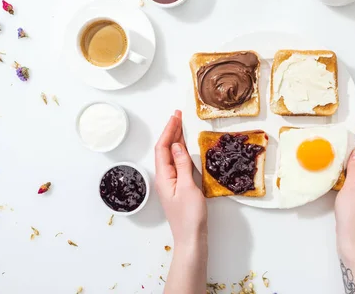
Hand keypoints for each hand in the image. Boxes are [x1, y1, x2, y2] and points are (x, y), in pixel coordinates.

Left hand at [155, 110, 206, 248]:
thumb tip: (177, 145)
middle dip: (172, 131)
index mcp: (164, 176)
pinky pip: (179, 164)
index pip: (162, 148)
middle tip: (179, 116)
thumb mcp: (188, 187)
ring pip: (172, 156)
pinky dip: (182, 152)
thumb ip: (182, 165)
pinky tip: (188, 148)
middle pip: (165, 150)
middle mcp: (165, 178)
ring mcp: (172, 183)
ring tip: (183, 126)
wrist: (191, 238)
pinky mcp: (179, 187)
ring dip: (176, 140)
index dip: (168, 130)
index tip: (176, 117)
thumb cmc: (189, 216)